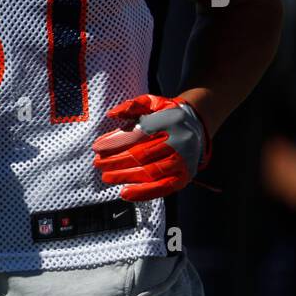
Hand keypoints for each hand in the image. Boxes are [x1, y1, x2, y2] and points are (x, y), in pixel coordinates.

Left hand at [91, 94, 210, 201]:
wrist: (197, 126)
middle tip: (98, 163)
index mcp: (169, 121)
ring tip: (107, 176)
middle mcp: (178, 141)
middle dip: (117, 160)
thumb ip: (132, 106)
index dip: (116, 142)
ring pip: (151, 172)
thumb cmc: (168, 115)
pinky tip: (126, 193)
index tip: (98, 147)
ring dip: (126, 176)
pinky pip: (163, 188)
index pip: (139, 134)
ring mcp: (182, 161)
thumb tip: (112, 114)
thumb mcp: (152, 103)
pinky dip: (143, 193)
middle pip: (142, 154)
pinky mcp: (184, 177)